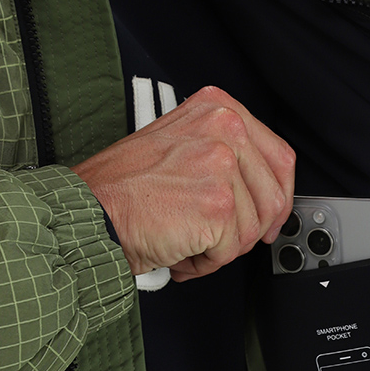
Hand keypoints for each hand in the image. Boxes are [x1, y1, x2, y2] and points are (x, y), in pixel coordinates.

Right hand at [72, 85, 294, 280]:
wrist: (91, 209)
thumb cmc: (122, 186)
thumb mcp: (180, 143)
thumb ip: (223, 154)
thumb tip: (260, 189)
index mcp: (218, 108)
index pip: (279, 157)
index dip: (278, 197)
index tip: (270, 218)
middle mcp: (225, 128)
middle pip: (273, 197)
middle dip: (249, 230)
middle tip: (221, 241)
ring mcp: (223, 165)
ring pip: (252, 228)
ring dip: (221, 248)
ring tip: (186, 241)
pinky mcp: (218, 204)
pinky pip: (231, 250)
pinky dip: (205, 262)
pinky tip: (179, 250)